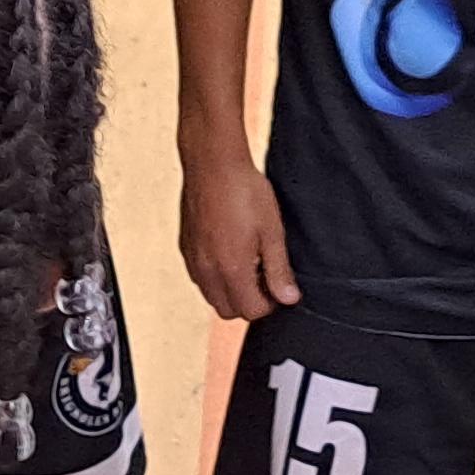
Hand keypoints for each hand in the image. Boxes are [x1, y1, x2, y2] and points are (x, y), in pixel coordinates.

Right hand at [178, 144, 296, 321]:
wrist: (213, 163)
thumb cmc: (244, 192)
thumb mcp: (272, 231)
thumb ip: (279, 270)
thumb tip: (288, 298)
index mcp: (231, 269)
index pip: (251, 311)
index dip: (270, 304)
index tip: (280, 286)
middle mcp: (207, 270)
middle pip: (229, 310)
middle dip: (249, 302)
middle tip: (265, 277)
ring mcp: (193, 260)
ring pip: (212, 296)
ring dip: (231, 291)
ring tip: (249, 263)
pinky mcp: (186, 248)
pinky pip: (200, 278)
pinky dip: (216, 277)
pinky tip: (230, 251)